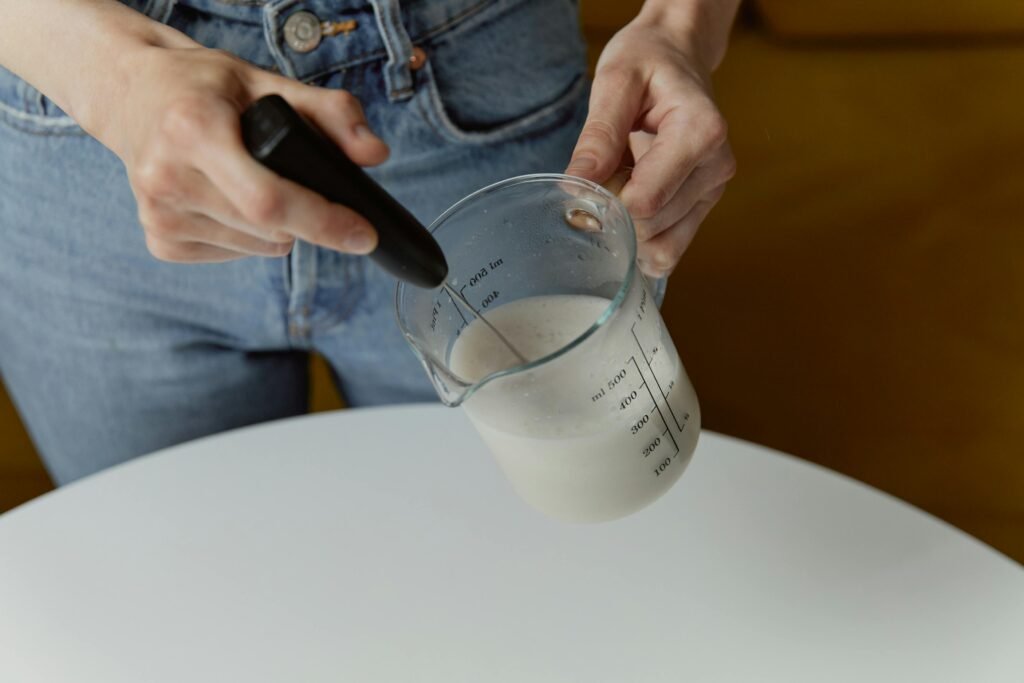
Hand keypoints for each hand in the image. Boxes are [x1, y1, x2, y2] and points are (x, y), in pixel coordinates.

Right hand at [90, 37, 387, 262]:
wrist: (128, 93)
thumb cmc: (203, 86)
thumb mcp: (265, 81)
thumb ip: (328, 112)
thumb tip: (375, 154)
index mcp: (194, 130)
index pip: (269, 200)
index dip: (323, 222)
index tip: (364, 235)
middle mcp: (168, 177)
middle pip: (270, 229)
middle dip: (307, 217)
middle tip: (302, 184)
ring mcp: (159, 214)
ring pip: (258, 247)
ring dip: (278, 228)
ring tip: (255, 182)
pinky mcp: (159, 240)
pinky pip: (234, 255)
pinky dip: (249, 236)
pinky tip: (229, 200)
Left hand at [566, 18, 735, 277]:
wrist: (677, 54)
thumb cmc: (646, 61)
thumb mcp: (615, 82)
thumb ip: (598, 136)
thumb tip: (575, 187)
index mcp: (700, 131)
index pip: (647, 200)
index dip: (607, 202)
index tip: (586, 180)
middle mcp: (716, 166)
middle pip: (652, 226)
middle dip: (616, 214)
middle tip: (603, 175)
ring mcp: (714, 189)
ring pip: (663, 247)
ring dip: (629, 229)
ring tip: (622, 184)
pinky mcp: (704, 205)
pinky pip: (671, 249)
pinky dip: (642, 241)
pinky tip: (630, 209)